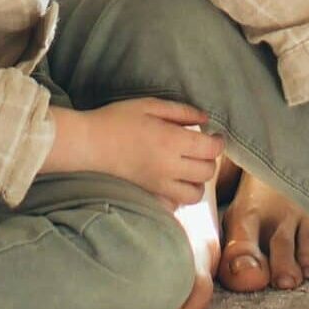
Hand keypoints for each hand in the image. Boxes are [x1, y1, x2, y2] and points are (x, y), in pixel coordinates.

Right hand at [45, 99, 224, 205]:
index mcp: (172, 141)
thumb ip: (181, 111)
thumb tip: (205, 118)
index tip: (214, 134)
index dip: (218, 141)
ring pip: (195, 194)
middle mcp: (170, 166)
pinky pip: (176, 203)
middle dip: (210, 159)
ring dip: (198, 181)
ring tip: (189, 166)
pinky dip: (180, 195)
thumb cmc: (117, 119)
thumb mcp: (149, 105)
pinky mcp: (150, 194)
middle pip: (207, 171)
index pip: (211, 149)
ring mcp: (160, 184)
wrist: (89, 144)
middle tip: (200, 147)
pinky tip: (173, 180)